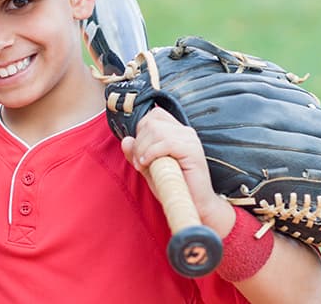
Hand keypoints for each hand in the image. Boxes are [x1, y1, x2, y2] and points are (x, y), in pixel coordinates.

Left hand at [121, 107, 233, 235]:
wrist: (194, 205)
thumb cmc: (173, 187)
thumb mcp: (148, 168)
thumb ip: (136, 154)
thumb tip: (126, 140)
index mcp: (177, 132)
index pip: (155, 114)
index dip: (141, 129)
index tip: (139, 150)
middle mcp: (185, 132)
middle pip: (151, 122)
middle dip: (139, 142)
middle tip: (139, 162)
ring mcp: (190, 140)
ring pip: (156, 131)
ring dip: (143, 149)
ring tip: (143, 165)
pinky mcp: (192, 151)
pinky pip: (166, 143)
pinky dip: (152, 153)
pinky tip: (148, 164)